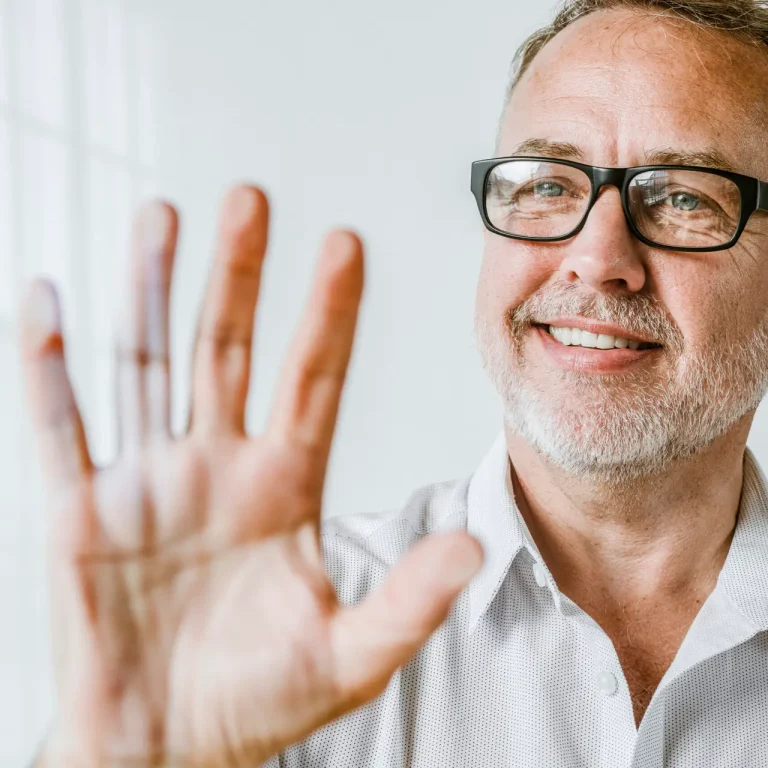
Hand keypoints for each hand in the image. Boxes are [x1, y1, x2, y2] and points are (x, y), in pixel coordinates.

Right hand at [18, 185, 483, 767]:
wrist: (167, 748)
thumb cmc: (258, 703)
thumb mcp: (349, 656)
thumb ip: (408, 600)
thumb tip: (477, 548)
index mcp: (285, 488)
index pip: (314, 379)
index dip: (329, 314)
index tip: (346, 243)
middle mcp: (219, 465)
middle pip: (231, 348)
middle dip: (240, 274)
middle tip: (253, 196)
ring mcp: (148, 478)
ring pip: (148, 362)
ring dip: (151, 289)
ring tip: (162, 216)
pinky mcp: (81, 508)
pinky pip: (59, 425)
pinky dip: (48, 366)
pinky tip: (46, 300)